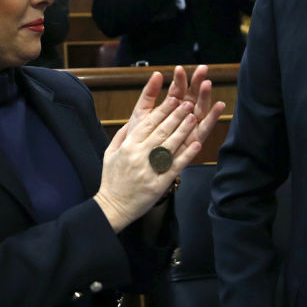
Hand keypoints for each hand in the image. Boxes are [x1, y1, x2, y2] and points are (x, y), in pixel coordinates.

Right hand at [92, 77, 204, 231]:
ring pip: (170, 145)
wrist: (114, 206)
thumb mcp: (110, 153)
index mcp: (128, 146)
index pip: (148, 123)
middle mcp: (139, 155)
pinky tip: (196, 144)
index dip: (162, 110)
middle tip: (189, 104)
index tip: (174, 99)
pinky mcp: (159, 183)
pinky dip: (186, 154)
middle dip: (176, 116)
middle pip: (161, 131)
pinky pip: (175, 167)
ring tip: (194, 118)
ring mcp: (150, 169)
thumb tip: (133, 120)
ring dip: (183, 130)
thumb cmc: (112, 180)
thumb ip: (122, 135)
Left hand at [128, 65, 224, 146]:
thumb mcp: (142, 113)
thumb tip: (157, 73)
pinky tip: (219, 106)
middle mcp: (182, 116)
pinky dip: (213, 117)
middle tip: (202, 70)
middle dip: (197, 83)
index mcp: (170, 107)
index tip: (180, 69)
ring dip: (205, 96)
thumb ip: (149, 93)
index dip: (180, 79)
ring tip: (208, 84)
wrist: (139, 162)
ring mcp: (190, 128)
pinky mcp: (194, 140)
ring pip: (200, 109)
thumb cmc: (139, 138)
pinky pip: (205, 128)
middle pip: (192, 97)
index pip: (178, 90)